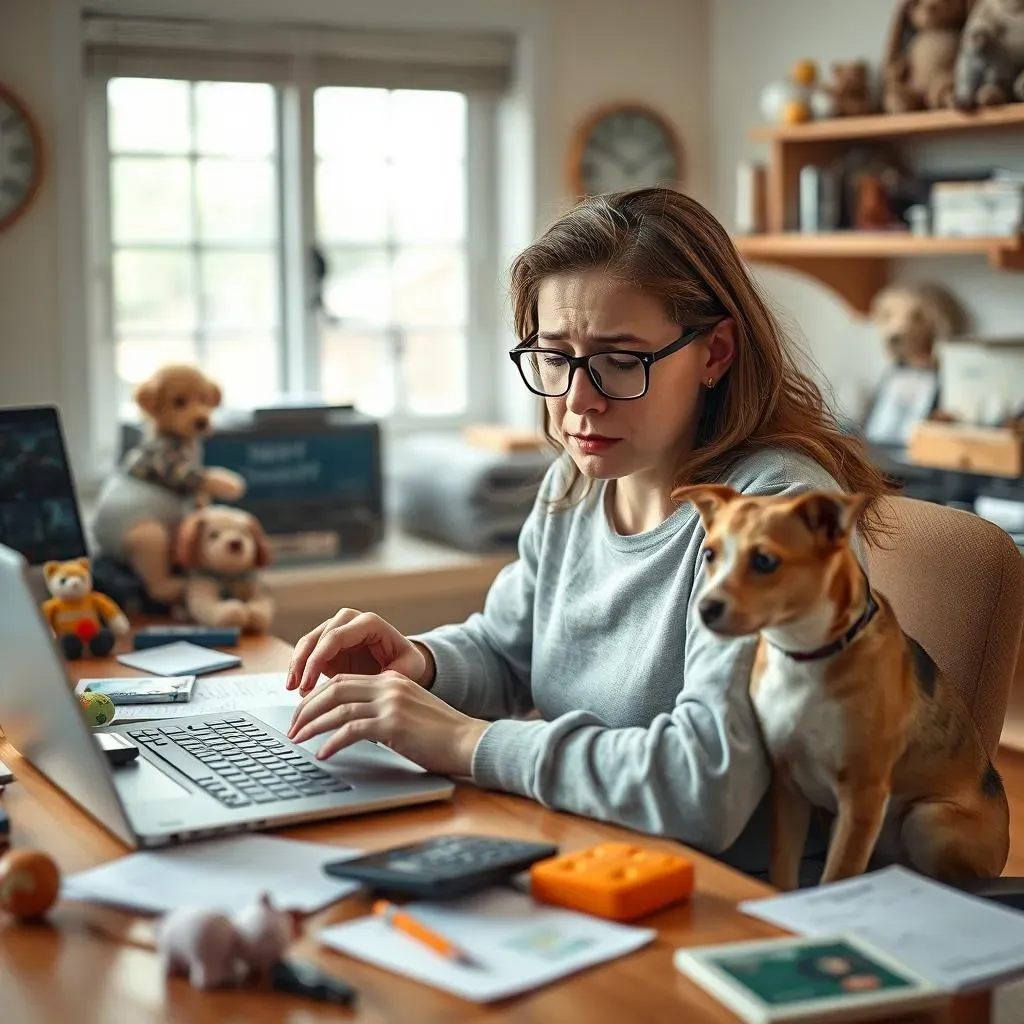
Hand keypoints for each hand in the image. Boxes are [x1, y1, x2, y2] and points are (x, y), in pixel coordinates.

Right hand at [285, 609, 431, 694]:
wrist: (400, 662)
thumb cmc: (405, 662)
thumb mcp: (407, 668)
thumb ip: (391, 674)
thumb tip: (369, 686)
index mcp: (369, 622)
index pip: (336, 636)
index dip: (318, 659)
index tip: (310, 684)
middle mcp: (349, 620)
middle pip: (319, 637)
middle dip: (305, 664)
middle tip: (299, 689)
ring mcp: (335, 629)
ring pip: (308, 642)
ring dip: (297, 665)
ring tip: (292, 688)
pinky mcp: (326, 643)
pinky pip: (306, 652)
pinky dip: (299, 668)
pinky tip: (294, 686)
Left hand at [286, 672, 488, 775]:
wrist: (468, 741)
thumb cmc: (441, 735)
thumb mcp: (409, 712)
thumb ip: (384, 711)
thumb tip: (351, 726)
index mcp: (391, 680)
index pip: (344, 681)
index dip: (317, 696)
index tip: (303, 714)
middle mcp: (389, 686)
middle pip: (335, 689)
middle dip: (307, 708)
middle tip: (292, 727)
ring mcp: (391, 703)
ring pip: (338, 708)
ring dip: (312, 725)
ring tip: (298, 740)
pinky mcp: (394, 724)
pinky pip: (352, 730)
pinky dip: (332, 742)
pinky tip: (323, 753)